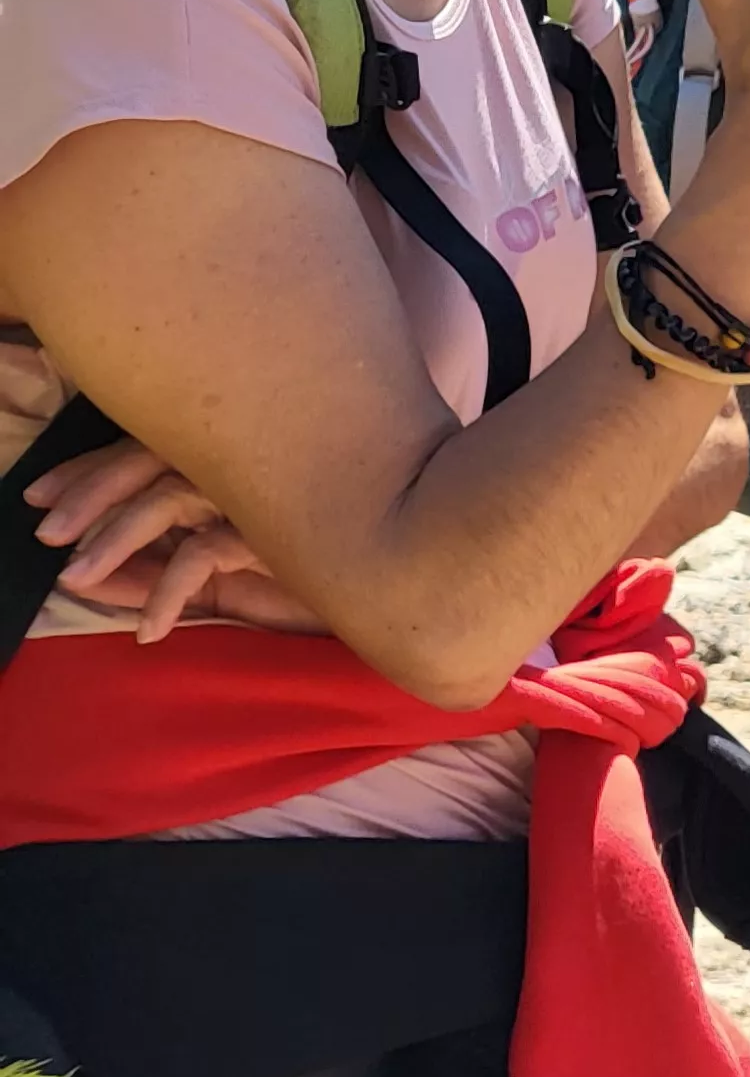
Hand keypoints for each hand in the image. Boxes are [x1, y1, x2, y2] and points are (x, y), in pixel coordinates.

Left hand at [26, 438, 327, 640]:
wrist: (384, 587)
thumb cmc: (305, 574)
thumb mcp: (211, 577)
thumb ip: (157, 568)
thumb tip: (87, 578)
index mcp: (228, 457)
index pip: (145, 447)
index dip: (88, 469)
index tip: (39, 495)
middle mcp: (242, 462)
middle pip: (149, 461)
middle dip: (89, 493)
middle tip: (45, 532)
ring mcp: (260, 491)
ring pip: (167, 500)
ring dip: (113, 541)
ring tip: (75, 578)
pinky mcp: (278, 529)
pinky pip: (203, 555)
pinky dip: (168, 592)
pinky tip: (150, 628)